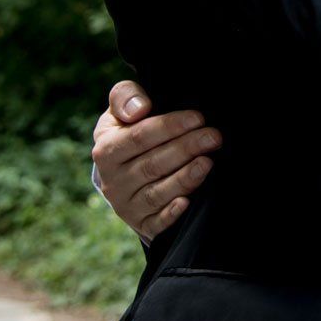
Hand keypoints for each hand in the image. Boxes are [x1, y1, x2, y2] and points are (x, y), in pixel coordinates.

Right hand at [91, 80, 220, 241]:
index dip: (169, 126)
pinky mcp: (142, 223)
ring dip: (184, 179)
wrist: (122, 173)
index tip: (198, 118)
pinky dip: (171, 214)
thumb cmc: (128, 133)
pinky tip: (187, 202)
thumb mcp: (121, 112)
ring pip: (156, 193)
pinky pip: (156, 223)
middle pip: (152, 165)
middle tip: (214, 137)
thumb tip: (139, 109)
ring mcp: (126, 205)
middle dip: (186, 149)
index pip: (138, 137)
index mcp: (106, 150)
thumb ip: (125, 97)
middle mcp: (113, 181)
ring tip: (208, 162)